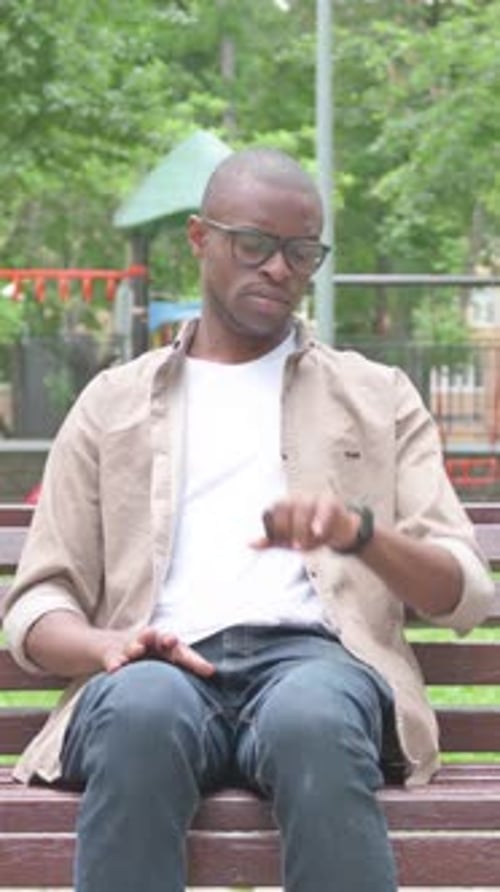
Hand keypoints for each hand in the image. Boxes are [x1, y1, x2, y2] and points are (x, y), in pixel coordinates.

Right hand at [101, 627, 215, 676]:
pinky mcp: (112, 653)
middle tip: (171, 641)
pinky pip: (114, 658)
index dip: (196, 662)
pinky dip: (115, 662)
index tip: (209, 671)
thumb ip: (181, 680)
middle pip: (162, 640)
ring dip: (137, 645)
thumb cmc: (148, 660)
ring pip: (135, 644)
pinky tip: (116, 669)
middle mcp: (152, 643)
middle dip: (167, 640)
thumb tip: (208, 704)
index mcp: (169, 649)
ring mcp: (132, 646)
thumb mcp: (165, 666)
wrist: (112, 646)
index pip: (185, 653)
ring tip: (138, 649)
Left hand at [252, 493, 360, 552]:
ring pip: (304, 507)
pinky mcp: (330, 502)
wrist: (339, 532)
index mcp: (285, 503)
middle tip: (293, 546)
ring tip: (301, 545)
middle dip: (288, 528)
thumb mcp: (289, 539)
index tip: (281, 541)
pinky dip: (320, 520)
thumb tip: (250, 543)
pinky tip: (317, 532)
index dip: (276, 526)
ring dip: (301, 528)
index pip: (274, 508)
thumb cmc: (310, 533)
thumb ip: (271, 540)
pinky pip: (324, 508)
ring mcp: (314, 498)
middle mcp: (298, 497)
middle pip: (287, 506)